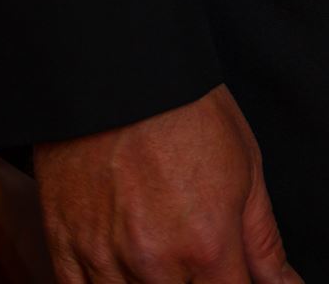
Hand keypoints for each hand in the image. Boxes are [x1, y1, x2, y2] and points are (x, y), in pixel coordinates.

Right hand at [35, 83, 299, 283]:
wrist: (118, 66)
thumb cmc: (186, 108)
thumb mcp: (245, 166)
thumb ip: (263, 241)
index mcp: (208, 246)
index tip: (230, 273)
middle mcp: (156, 265)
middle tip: (192, 252)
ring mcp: (105, 262)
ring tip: (159, 251)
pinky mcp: (65, 251)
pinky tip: (122, 263)